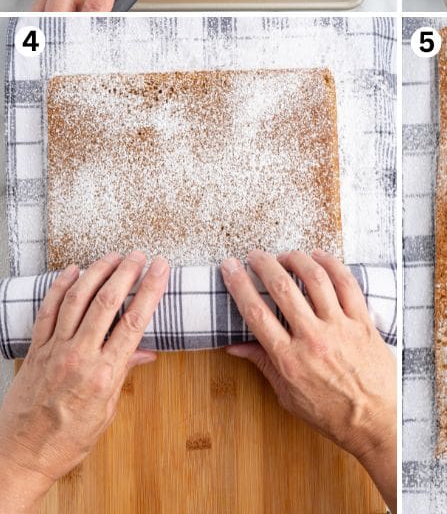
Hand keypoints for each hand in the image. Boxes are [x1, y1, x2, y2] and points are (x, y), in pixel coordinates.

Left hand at [0, 253, 168, 513]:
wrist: (19, 457)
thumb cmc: (66, 441)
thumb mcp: (105, 413)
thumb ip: (123, 375)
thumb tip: (143, 352)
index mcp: (105, 374)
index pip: (135, 320)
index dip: (150, 289)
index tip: (160, 268)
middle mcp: (79, 357)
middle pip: (107, 302)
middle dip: (126, 273)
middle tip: (139, 255)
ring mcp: (54, 351)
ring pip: (76, 300)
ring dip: (96, 273)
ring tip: (111, 256)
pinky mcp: (35, 352)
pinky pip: (47, 312)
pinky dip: (60, 288)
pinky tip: (71, 273)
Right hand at [221, 250, 395, 509]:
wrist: (374, 418)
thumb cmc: (330, 411)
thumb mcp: (288, 395)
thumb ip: (264, 365)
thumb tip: (235, 346)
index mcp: (289, 359)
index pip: (256, 313)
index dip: (239, 286)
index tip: (229, 267)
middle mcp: (312, 338)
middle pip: (283, 289)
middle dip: (264, 265)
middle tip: (255, 255)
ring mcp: (340, 327)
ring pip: (316, 280)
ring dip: (298, 260)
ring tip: (286, 254)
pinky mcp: (363, 321)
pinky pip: (347, 285)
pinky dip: (332, 265)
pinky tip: (321, 257)